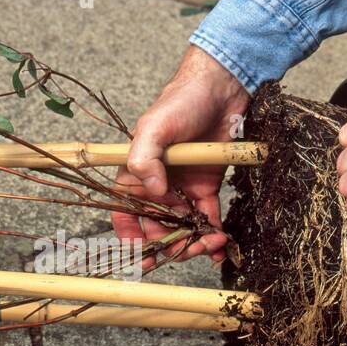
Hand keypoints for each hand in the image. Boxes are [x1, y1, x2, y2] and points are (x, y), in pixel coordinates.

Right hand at [112, 45, 249, 263]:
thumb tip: (153, 190)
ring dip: (194, 243)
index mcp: (136, 175)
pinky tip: (221, 245)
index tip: (143, 256)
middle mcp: (157, 187)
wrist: (221, 89)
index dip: (131, 239)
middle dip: (170, 245)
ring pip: (184, 229)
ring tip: (211, 243)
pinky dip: (213, 235)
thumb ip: (145, 158)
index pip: (125, 214)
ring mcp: (183, 190)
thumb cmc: (181, 102)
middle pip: (157, 229)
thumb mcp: (155, 127)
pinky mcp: (207, 188)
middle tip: (187, 250)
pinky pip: (207, 219)